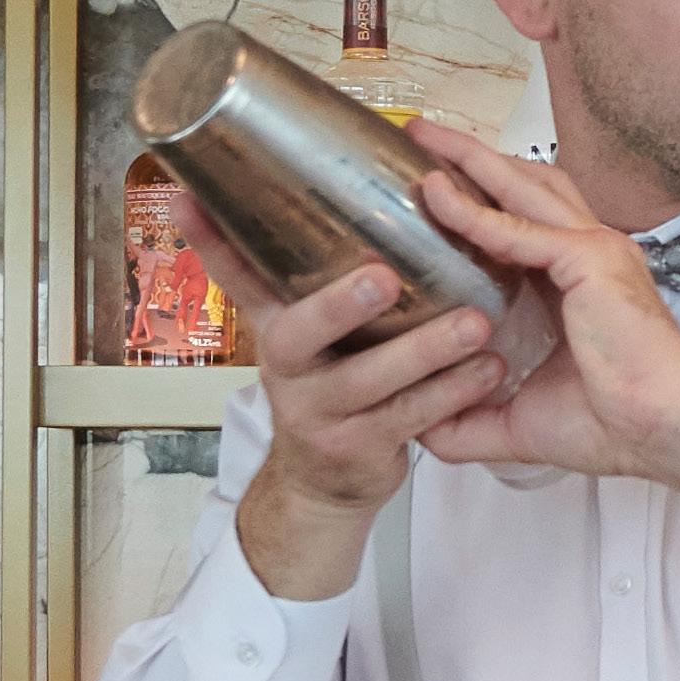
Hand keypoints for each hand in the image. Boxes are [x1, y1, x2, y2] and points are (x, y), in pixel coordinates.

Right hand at [165, 190, 513, 599]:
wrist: (324, 485)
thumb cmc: (331, 386)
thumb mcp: (303, 335)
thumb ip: (300, 277)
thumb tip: (292, 196)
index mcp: (274, 327)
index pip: (235, 277)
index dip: (211, 240)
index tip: (188, 198)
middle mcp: (286, 370)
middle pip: (299, 334)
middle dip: (338, 305)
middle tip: (382, 276)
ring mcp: (319, 415)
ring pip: (370, 381)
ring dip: (425, 351)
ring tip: (475, 322)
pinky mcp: (359, 450)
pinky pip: (412, 419)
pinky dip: (454, 393)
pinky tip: (491, 367)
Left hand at [402, 122, 679, 493]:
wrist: (661, 435)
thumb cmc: (610, 426)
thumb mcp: (519, 422)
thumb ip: (470, 421)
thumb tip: (419, 430)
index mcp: (575, 281)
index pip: (521, 218)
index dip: (477, 196)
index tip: (427, 186)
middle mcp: (588, 252)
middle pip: (521, 185)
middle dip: (467, 157)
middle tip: (417, 136)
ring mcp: (593, 248)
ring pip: (521, 187)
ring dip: (469, 160)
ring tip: (422, 139)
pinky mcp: (590, 259)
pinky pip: (519, 229)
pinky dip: (474, 211)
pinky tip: (437, 196)